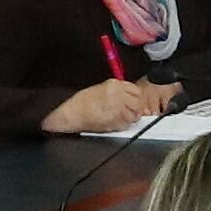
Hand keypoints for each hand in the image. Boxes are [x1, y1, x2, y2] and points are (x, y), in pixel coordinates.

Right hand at [46, 79, 174, 136]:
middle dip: (135, 110)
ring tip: (119, 119)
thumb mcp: (101, 89)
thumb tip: (127, 98)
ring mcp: (117, 108)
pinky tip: (114, 123)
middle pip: (138, 103)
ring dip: (129, 119)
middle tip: (130, 113)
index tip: (133, 103)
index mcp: (114, 85)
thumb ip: (116, 92)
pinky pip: (126, 125)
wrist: (72, 113)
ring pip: (134, 116)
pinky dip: (122, 126)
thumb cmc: (81, 102)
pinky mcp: (114, 121)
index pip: (136, 91)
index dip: (135, 99)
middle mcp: (118, 95)